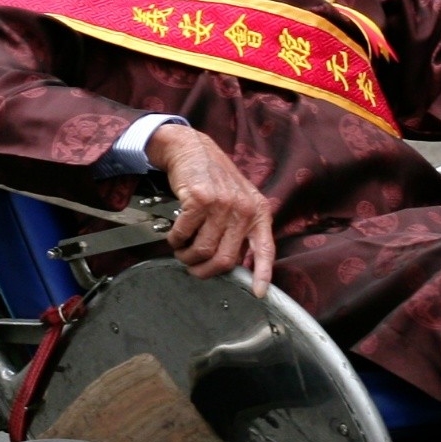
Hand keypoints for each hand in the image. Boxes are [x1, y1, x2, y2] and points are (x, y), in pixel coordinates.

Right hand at [148, 122, 275, 291]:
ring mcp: (222, 204)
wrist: (192, 148)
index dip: (262, 274)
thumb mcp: (239, 199)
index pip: (265, 249)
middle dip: (205, 270)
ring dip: (187, 256)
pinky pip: (184, 234)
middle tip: (194, 268)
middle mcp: (243, 208)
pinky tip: (174, 235)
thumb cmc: (213, 177)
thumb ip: (241, 228)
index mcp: (257, 211)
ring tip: (182, 250)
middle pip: (226, 259)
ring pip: (203, 250)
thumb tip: (234, 262)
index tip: (257, 293)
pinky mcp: (199, 200)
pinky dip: (175, 240)